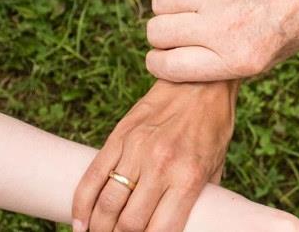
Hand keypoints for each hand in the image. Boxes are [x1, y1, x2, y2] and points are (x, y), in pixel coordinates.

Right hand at [72, 80, 237, 231]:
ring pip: (106, 204)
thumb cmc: (213, 125)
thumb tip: (194, 222)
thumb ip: (202, 195)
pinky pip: (92, 176)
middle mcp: (161, 165)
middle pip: (129, 223)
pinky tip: (80, 223)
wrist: (200, 81)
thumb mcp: (217, 164)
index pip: (161, 229)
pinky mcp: (118, 137)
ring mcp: (136, 150)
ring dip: (98, 228)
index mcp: (189, 176)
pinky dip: (81, 205)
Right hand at [146, 0, 298, 82]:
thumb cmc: (293, 23)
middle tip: (178, 31)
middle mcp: (225, 27)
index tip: (162, 57)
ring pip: (160, 2)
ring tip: (188, 7)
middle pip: (158, 33)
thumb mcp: (268, 60)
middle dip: (162, 36)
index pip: (168, 66)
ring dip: (168, 8)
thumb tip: (181, 65)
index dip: (159, 63)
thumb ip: (225, 65)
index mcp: (239, 59)